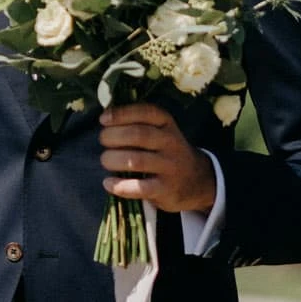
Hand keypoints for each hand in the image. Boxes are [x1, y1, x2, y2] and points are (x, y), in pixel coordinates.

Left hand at [99, 103, 216, 212]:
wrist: (197, 180)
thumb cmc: (166, 151)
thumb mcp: (160, 131)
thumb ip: (138, 123)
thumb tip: (104, 119)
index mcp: (167, 123)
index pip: (145, 112)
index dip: (121, 114)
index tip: (103, 119)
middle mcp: (171, 142)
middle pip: (137, 135)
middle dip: (112, 136)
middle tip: (103, 141)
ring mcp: (169, 166)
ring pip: (135, 160)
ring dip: (113, 159)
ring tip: (106, 160)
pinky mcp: (166, 189)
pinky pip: (139, 188)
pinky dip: (120, 186)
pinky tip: (108, 183)